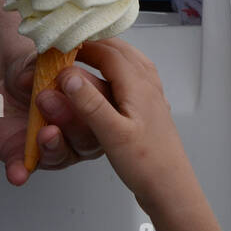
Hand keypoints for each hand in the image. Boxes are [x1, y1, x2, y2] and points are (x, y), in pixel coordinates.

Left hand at [0, 48, 112, 185]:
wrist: (8, 86)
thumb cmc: (35, 74)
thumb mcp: (35, 62)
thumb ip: (37, 67)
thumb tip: (30, 76)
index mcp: (95, 104)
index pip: (104, 104)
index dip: (91, 95)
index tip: (72, 79)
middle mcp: (82, 132)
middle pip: (87, 136)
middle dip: (69, 118)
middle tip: (46, 98)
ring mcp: (58, 148)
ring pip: (62, 154)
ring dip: (53, 145)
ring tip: (44, 133)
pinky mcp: (28, 159)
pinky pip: (25, 168)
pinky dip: (20, 171)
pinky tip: (17, 173)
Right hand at [56, 39, 193, 212]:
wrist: (170, 188)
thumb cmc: (147, 165)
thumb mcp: (112, 134)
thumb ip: (89, 103)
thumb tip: (68, 76)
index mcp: (138, 85)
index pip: (107, 50)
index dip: (81, 43)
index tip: (59, 43)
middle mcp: (148, 85)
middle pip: (120, 51)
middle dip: (94, 43)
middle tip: (69, 44)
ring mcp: (152, 96)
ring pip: (129, 62)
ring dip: (107, 54)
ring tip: (87, 54)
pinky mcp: (150, 109)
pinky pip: (133, 77)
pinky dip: (117, 70)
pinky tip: (109, 80)